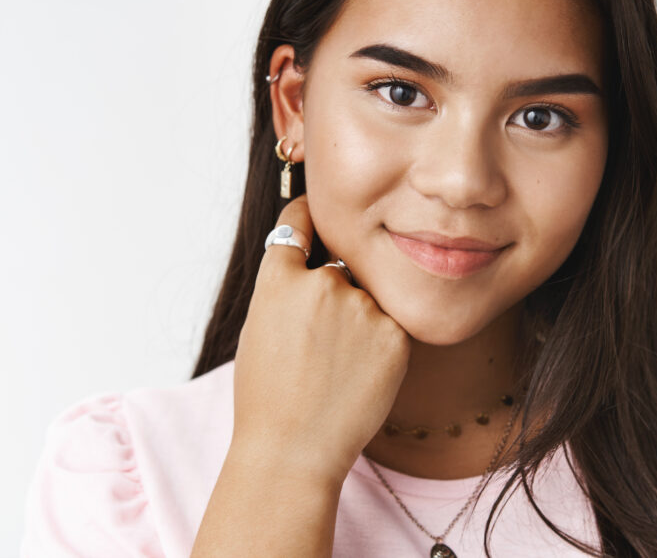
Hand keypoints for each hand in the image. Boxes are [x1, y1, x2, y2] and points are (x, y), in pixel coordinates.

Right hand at [230, 194, 411, 486]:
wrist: (294, 450)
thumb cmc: (268, 398)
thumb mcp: (259, 329)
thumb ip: (285, 289)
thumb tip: (311, 264)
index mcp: (279, 281)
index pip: (297, 223)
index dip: (307, 216)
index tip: (316, 210)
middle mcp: (322, 283)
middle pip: (338, 268)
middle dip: (335, 292)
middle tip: (321, 343)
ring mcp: (362, 308)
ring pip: (367, 299)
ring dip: (360, 320)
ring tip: (339, 368)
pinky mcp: (394, 334)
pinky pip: (390, 325)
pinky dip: (380, 343)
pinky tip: (359, 375)